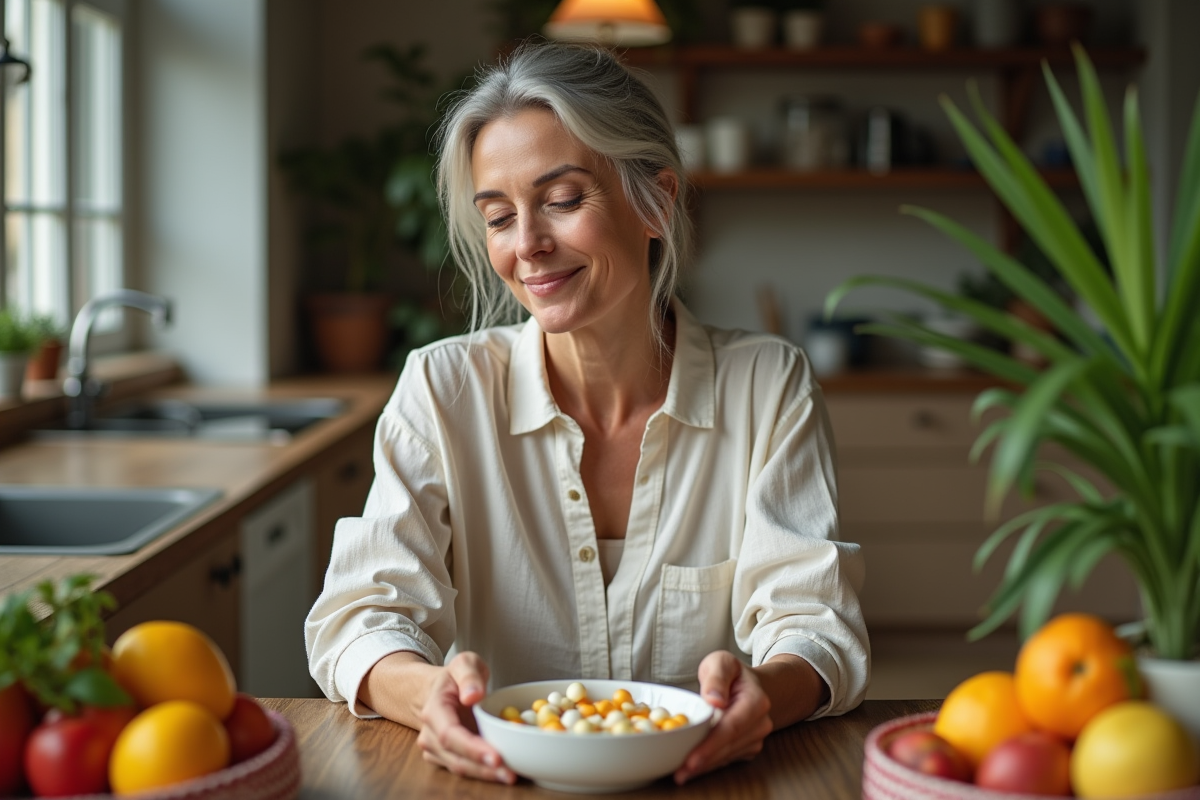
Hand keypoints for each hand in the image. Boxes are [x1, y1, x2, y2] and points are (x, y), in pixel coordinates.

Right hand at [415, 652, 514, 783]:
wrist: (437, 690)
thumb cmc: (454, 678)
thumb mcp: (464, 663)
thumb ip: (469, 675)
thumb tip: (473, 695)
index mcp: (434, 710)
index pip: (450, 734)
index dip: (472, 749)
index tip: (496, 757)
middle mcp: (430, 734)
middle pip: (456, 758)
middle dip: (484, 769)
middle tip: (511, 774)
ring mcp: (436, 749)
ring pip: (460, 768)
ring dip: (485, 775)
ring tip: (511, 775)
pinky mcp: (445, 758)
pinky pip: (465, 768)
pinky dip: (484, 772)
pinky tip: (504, 771)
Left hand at [674, 650, 772, 784]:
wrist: (751, 686)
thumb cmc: (732, 674)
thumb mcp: (722, 662)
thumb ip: (717, 677)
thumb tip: (714, 700)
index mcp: (756, 701)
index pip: (731, 727)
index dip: (711, 745)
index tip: (692, 759)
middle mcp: (760, 723)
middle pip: (729, 747)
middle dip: (704, 761)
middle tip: (679, 773)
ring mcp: (756, 738)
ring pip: (727, 757)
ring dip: (704, 767)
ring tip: (680, 773)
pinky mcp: (748, 748)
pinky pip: (727, 759)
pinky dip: (709, 764)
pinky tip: (691, 768)